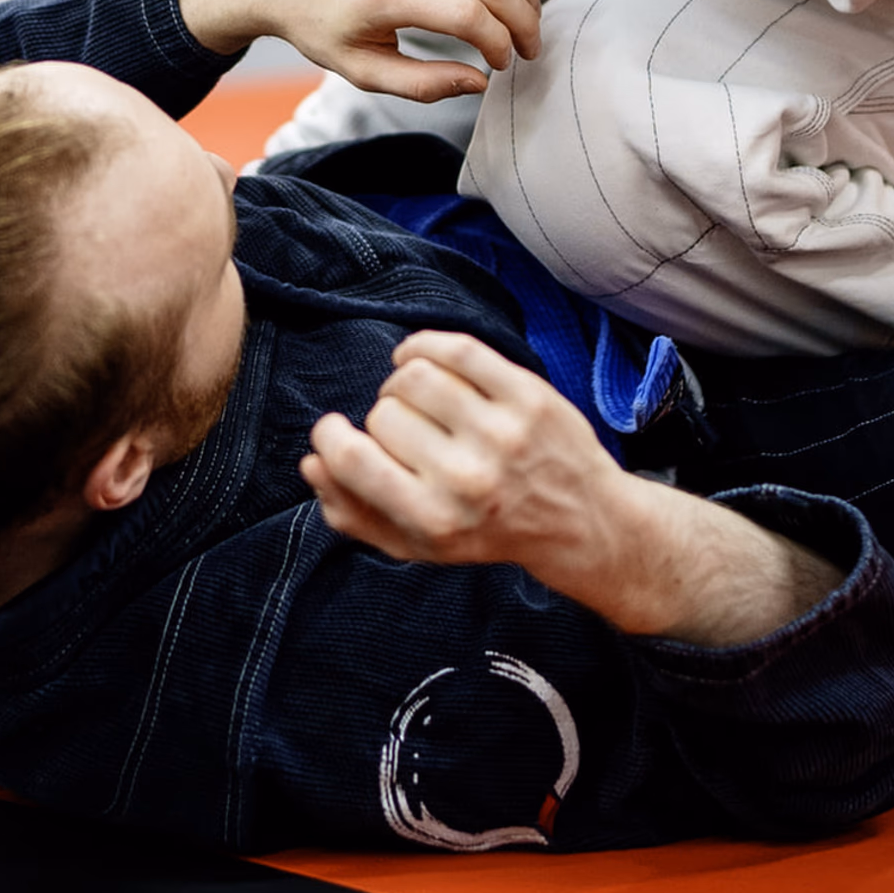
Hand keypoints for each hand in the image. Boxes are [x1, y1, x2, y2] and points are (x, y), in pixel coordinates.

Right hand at [301, 331, 841, 644]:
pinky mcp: (527, 394)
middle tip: (405, 433)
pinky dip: (425, 346)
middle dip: (383, 418)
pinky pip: (457, 348)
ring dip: (403, 383)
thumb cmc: (488, 532)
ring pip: (414, 376)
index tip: (335, 431)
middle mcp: (468, 478)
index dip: (331, 437)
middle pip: (384, 413)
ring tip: (417, 399)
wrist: (581, 522)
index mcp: (434, 520)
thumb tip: (312, 465)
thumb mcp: (419, 547)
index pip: (354, 460)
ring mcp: (502, 432)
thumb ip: (355, 513)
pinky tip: (420, 359)